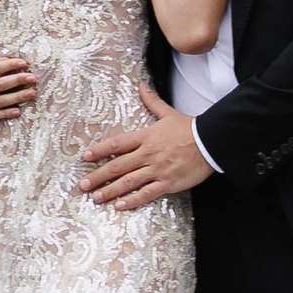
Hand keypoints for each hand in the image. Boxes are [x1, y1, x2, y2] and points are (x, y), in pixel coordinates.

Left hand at [80, 84, 215, 210]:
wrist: (210, 142)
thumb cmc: (189, 128)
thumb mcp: (168, 113)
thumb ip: (151, 101)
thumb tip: (140, 86)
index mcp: (146, 136)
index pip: (117, 143)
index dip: (100, 150)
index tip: (86, 156)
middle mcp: (148, 154)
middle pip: (118, 166)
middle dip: (98, 176)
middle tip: (83, 185)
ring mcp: (157, 169)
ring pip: (128, 182)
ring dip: (110, 190)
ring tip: (96, 198)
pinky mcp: (167, 183)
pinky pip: (146, 193)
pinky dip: (132, 200)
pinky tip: (120, 206)